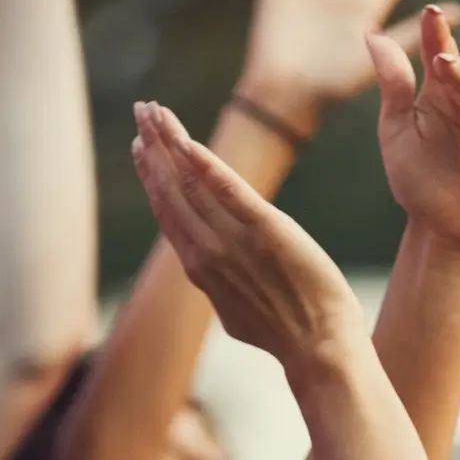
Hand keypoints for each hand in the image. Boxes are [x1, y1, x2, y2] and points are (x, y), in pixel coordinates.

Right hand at [132, 101, 364, 370]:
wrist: (319, 348)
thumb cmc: (290, 335)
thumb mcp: (242, 313)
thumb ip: (224, 287)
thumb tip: (216, 282)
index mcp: (201, 270)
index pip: (169, 214)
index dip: (152, 177)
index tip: (141, 148)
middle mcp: (207, 253)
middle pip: (170, 191)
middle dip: (153, 149)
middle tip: (140, 113)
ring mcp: (233, 242)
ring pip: (190, 184)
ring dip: (170, 143)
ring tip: (155, 112)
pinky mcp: (266, 230)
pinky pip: (227, 191)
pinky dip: (204, 163)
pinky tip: (186, 139)